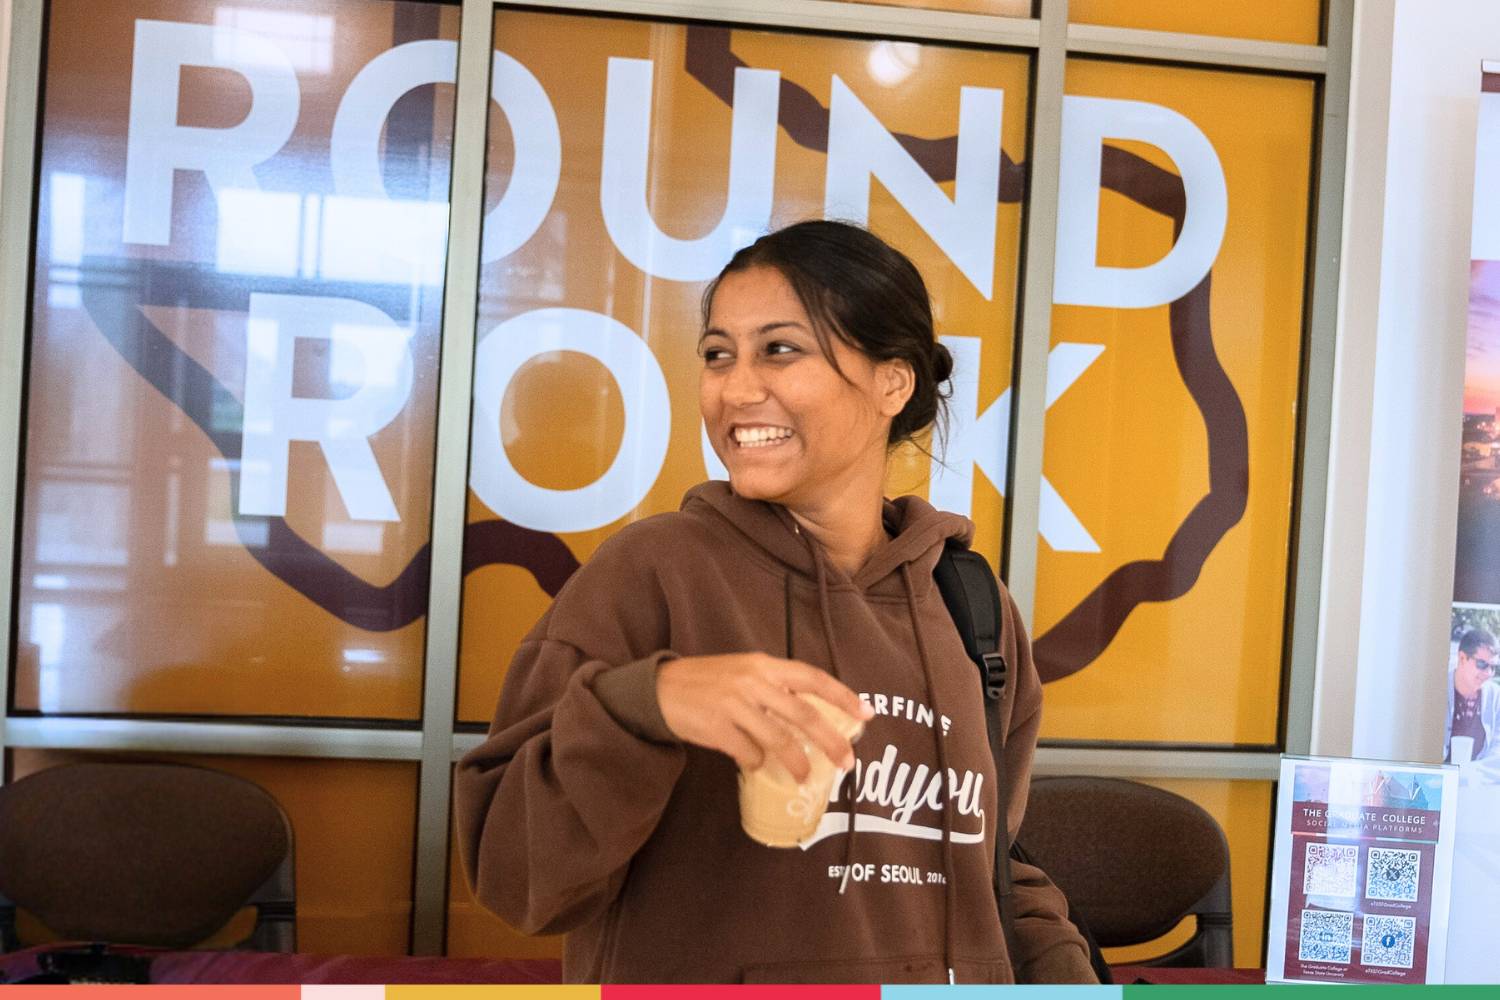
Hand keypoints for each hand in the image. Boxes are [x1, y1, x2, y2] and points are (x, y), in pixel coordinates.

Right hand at [656, 652, 873, 781]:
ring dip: (797, 763)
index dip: (843, 696)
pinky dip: (756, 763)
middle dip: (830, 740)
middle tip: (847, 762)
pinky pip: (748, 754)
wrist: (659, 689)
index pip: (812, 678)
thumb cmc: (707, 682)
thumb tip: (811, 720)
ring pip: (779, 739)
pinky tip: (754, 765)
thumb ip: (774, 688)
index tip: (867, 714)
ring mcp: (734, 705)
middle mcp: (753, 681)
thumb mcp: (743, 672)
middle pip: (803, 714)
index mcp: (764, 665)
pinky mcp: (716, 728)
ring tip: (805, 778)